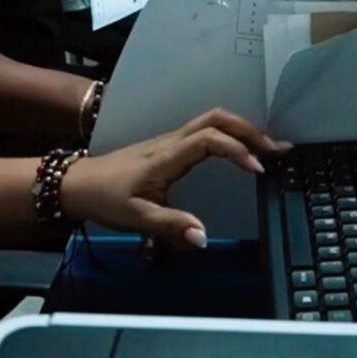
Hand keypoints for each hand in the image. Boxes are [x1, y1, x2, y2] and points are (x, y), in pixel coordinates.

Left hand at [59, 109, 291, 247]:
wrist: (78, 183)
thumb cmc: (106, 198)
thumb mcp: (135, 217)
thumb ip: (169, 227)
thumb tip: (204, 238)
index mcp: (167, 156)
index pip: (209, 140)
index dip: (237, 150)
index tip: (259, 170)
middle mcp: (173, 141)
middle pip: (216, 119)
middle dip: (250, 131)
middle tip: (278, 150)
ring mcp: (171, 139)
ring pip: (212, 120)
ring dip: (243, 130)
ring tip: (270, 148)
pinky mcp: (170, 145)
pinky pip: (206, 129)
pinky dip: (231, 134)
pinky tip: (243, 149)